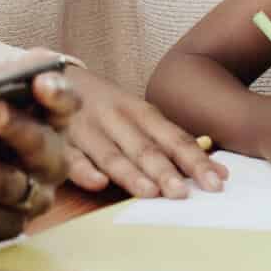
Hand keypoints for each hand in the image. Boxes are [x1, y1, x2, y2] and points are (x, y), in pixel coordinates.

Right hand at [59, 63, 226, 197]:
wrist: (51, 77)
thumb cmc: (107, 107)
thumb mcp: (139, 116)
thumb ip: (172, 143)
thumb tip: (219, 172)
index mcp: (139, 111)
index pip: (172, 138)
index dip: (195, 160)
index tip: (216, 182)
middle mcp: (115, 119)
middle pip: (143, 147)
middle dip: (164, 170)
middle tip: (183, 193)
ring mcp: (86, 129)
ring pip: (110, 154)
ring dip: (130, 173)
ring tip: (150, 193)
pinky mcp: (59, 141)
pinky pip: (71, 158)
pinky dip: (84, 170)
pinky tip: (98, 183)